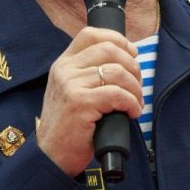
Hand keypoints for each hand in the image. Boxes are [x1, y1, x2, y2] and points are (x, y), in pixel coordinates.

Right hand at [36, 27, 142, 176]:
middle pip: (109, 49)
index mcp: (63, 64)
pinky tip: (131, 112)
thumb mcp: (70, 92)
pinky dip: (131, 103)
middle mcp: (65, 70)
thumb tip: (125, 62)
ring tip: (136, 102)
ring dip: (135, 88)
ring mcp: (71, 85)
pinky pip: (117, 94)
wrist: (51, 155)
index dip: (117, 39)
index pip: (90, 34)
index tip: (132, 54)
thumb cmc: (68, 127)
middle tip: (137, 85)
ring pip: (117, 72)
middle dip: (132, 66)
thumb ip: (87, 74)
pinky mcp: (80, 103)